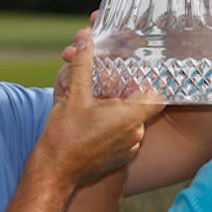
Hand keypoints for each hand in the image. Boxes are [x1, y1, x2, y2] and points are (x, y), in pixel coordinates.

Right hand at [40, 29, 164, 186]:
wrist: (54, 172)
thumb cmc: (65, 136)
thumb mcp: (73, 95)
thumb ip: (83, 65)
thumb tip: (85, 39)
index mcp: (130, 117)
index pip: (157, 96)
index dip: (148, 83)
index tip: (134, 76)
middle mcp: (136, 134)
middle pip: (142, 106)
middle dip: (125, 93)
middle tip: (107, 85)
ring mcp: (129, 148)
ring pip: (132, 121)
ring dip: (118, 110)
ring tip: (97, 103)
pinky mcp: (121, 158)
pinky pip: (125, 135)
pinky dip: (114, 126)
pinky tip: (95, 121)